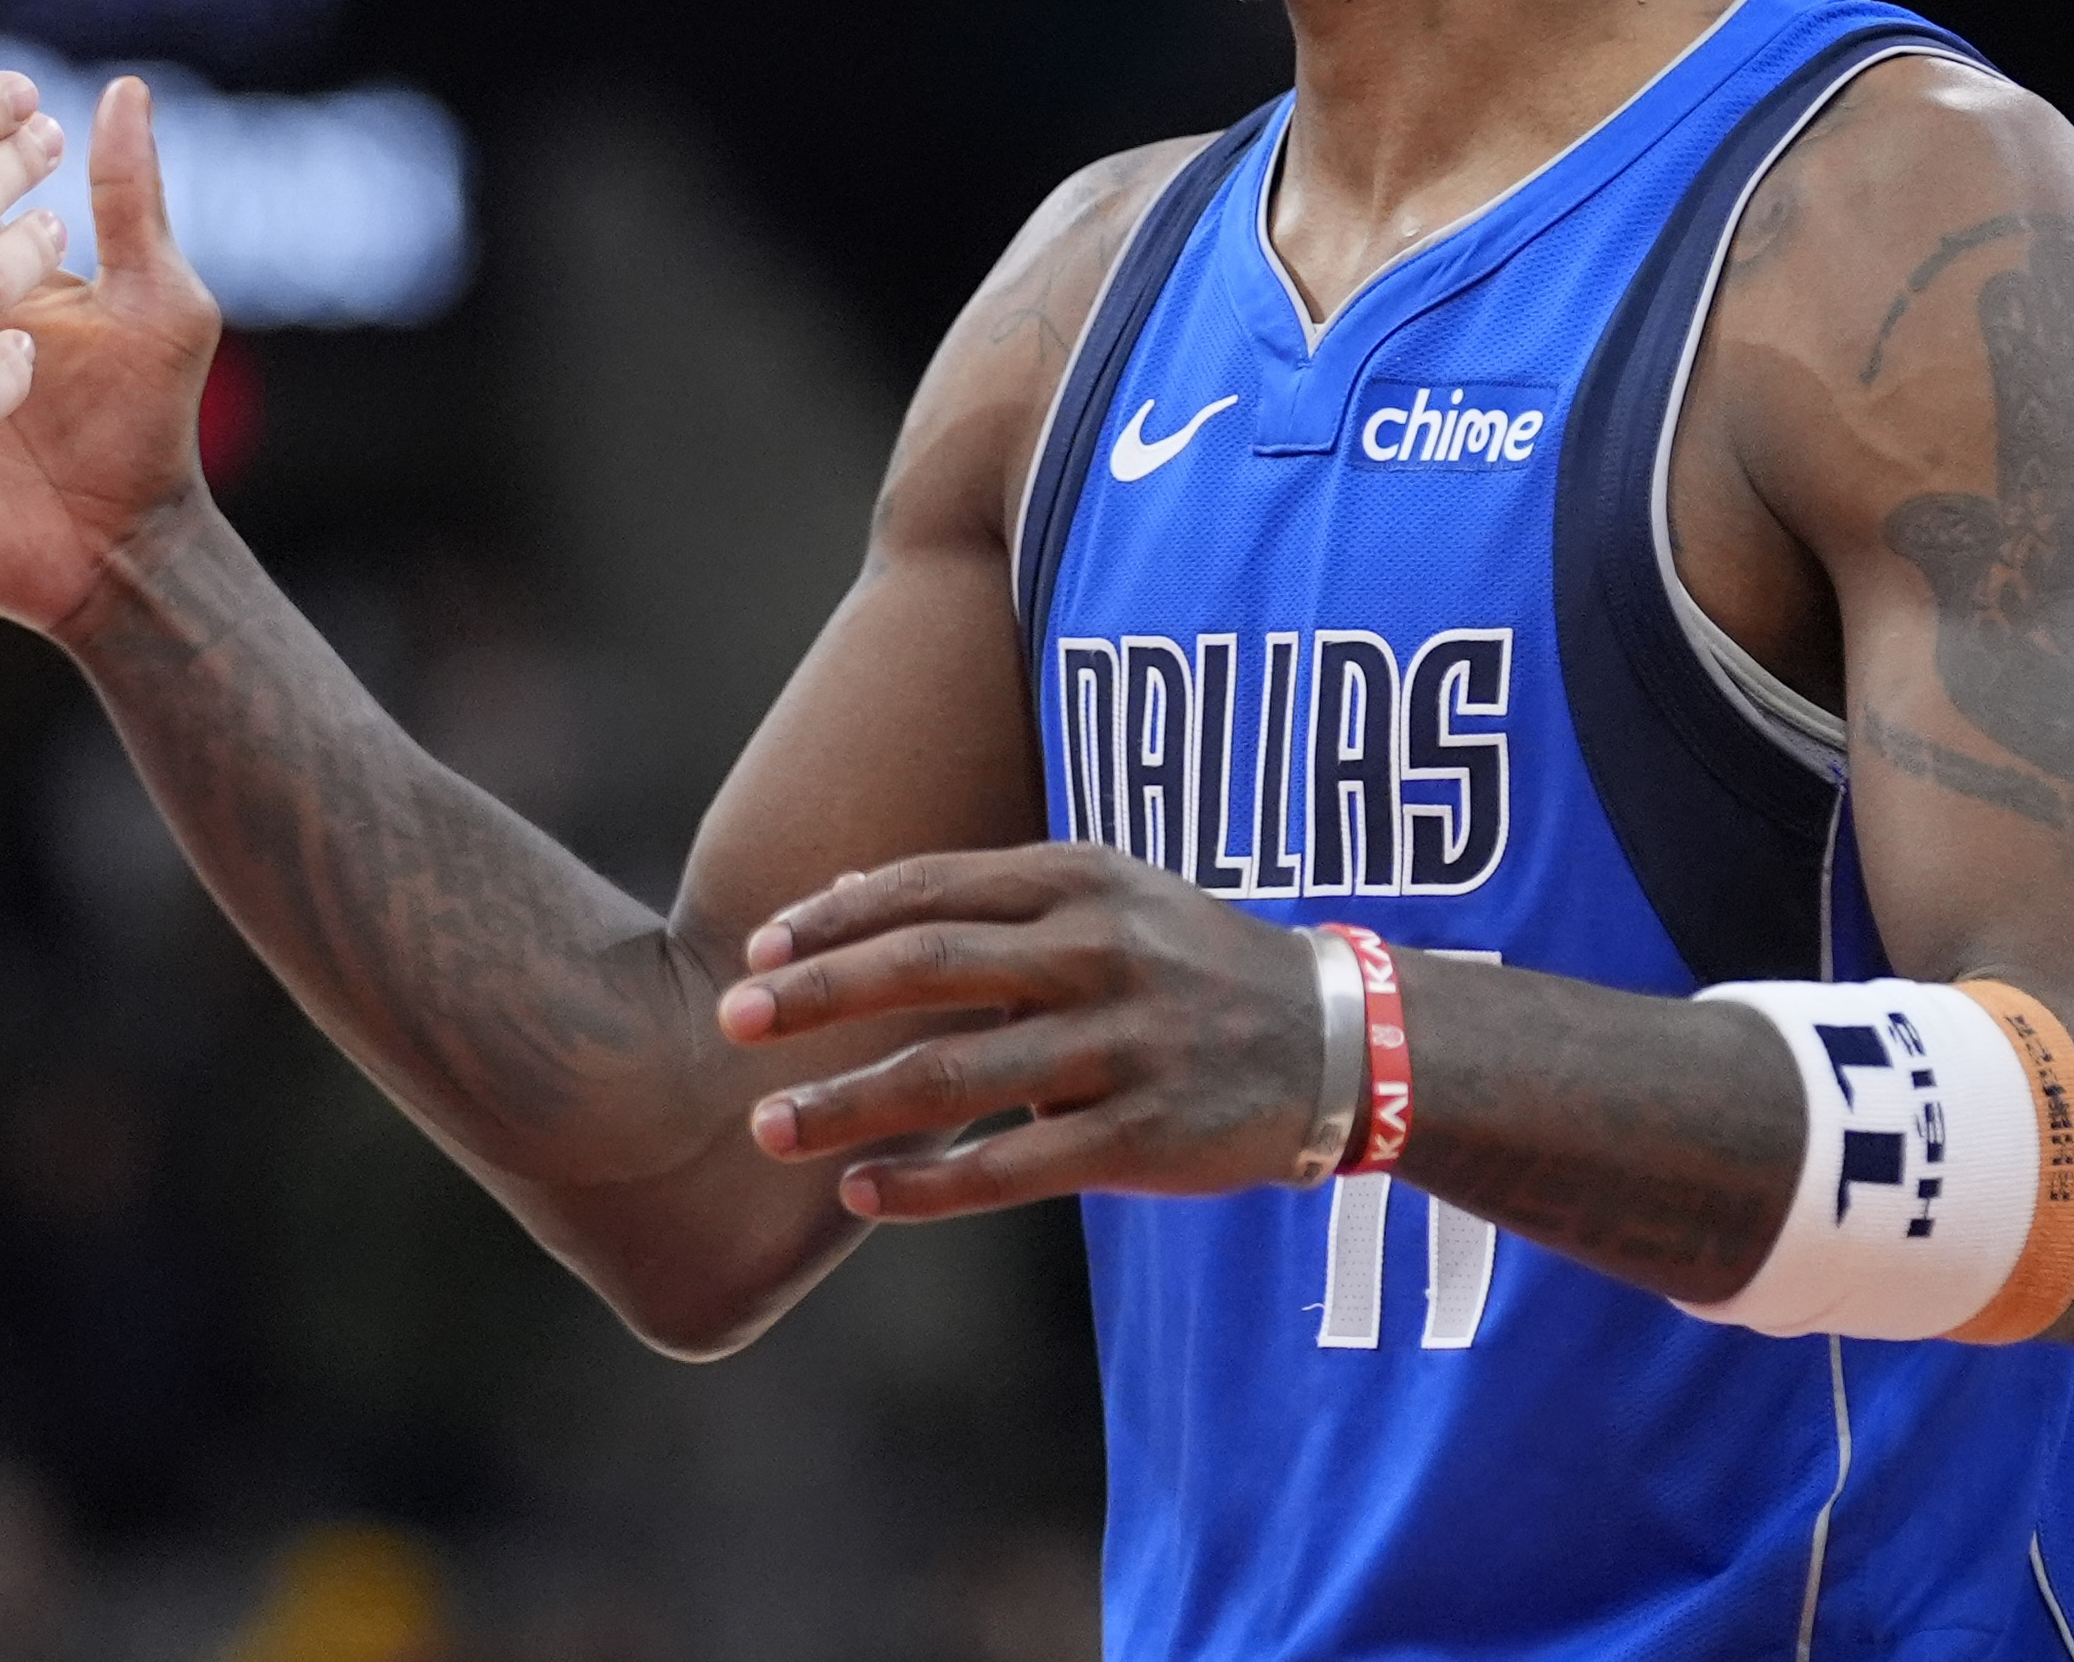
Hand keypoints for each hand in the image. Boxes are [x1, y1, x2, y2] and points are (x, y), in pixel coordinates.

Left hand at [716, 844, 1316, 1218]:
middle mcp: (1097, 952)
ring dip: (850, 1102)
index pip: (930, 888)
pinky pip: (1013, 1166)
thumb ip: (978, 902)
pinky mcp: (1143, 1138)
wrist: (1341, 1043)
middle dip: (820, 995)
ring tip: (768, 1126)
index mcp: (1079, 882)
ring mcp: (1122, 1047)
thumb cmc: (1187, 963)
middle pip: (929, 967)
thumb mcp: (1102, 897)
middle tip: (732, 1018)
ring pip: (957, 1075)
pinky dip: (929, 1183)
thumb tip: (830, 895)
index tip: (756, 947)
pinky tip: (864, 1191)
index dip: (834, 918)